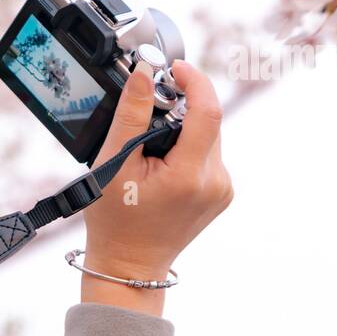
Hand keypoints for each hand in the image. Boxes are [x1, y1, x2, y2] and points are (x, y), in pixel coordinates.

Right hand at [81, 60, 232, 314]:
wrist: (130, 266)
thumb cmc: (116, 220)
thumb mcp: (114, 163)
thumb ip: (132, 115)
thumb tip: (144, 74)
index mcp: (191, 175)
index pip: (208, 111)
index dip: (195, 81)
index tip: (175, 69)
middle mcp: (215, 182)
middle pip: (208, 122)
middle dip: (183, 106)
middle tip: (152, 104)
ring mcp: (222, 189)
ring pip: (210, 136)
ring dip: (185, 128)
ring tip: (152, 144)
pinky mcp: (222, 193)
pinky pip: (209, 154)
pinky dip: (189, 147)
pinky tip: (164, 163)